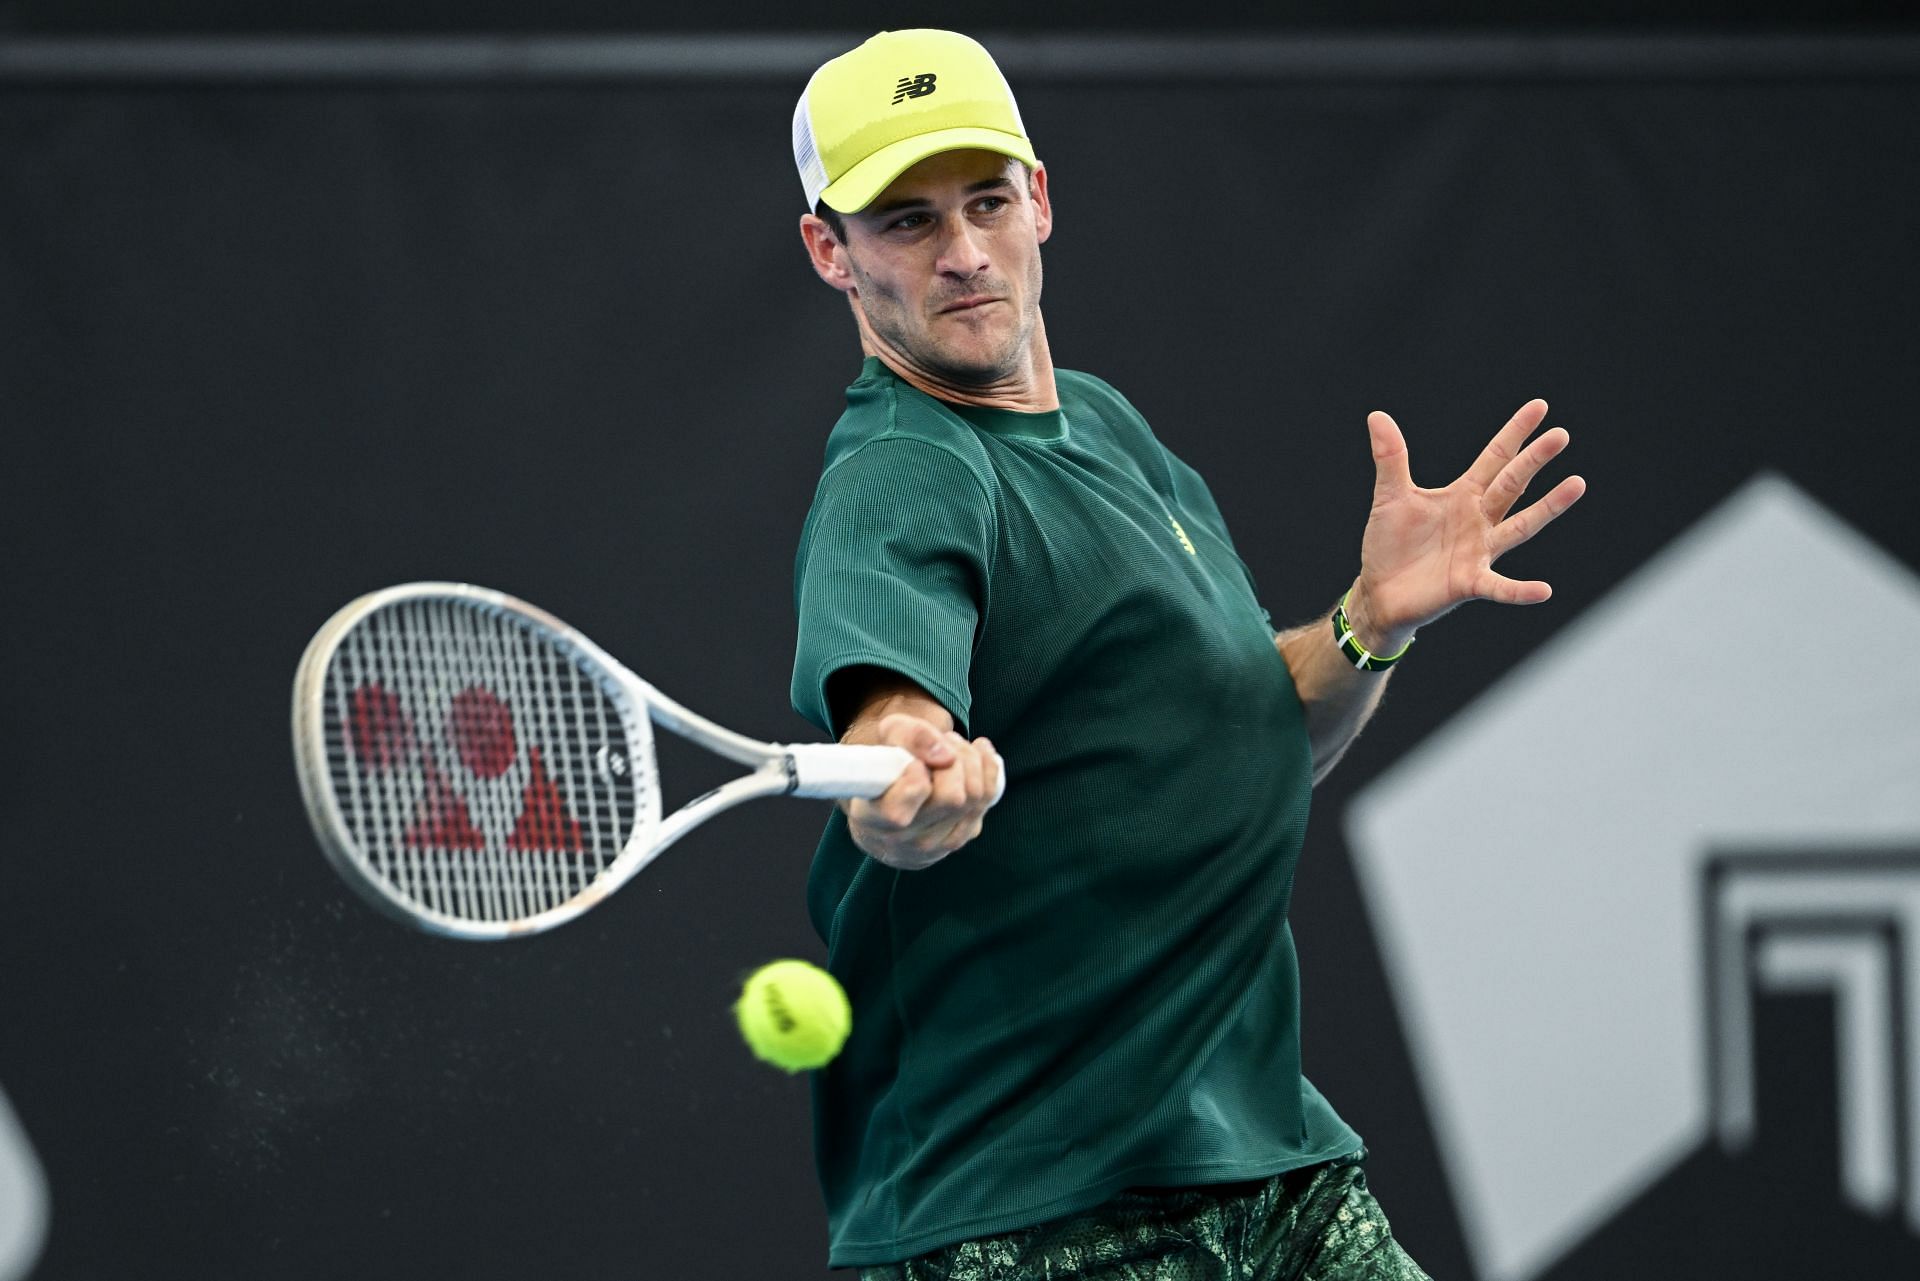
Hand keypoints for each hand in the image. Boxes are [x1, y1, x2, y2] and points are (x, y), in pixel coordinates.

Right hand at [843, 714, 1001, 870]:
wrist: (891, 814)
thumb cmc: (885, 772)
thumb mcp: (884, 743)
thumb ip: (909, 737)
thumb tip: (946, 756)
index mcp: (874, 821)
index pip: (898, 813)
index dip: (914, 782)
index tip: (914, 764)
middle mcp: (905, 841)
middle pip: (951, 798)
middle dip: (954, 758)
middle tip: (942, 742)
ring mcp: (937, 844)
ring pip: (974, 796)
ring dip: (970, 759)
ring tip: (954, 747)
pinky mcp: (962, 836)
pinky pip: (988, 798)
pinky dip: (987, 768)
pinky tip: (977, 754)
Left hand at [1347, 399, 1586, 650]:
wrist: (1379, 592)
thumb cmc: (1390, 544)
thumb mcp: (1390, 497)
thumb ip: (1391, 458)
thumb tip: (1377, 415)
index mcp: (1463, 495)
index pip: (1495, 458)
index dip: (1515, 433)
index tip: (1540, 407)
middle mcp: (1478, 520)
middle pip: (1511, 484)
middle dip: (1533, 460)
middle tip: (1560, 435)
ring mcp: (1479, 552)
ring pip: (1519, 527)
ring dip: (1547, 508)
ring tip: (1576, 485)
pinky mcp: (1469, 583)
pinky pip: (1499, 587)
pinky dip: (1520, 590)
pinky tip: (1543, 590)